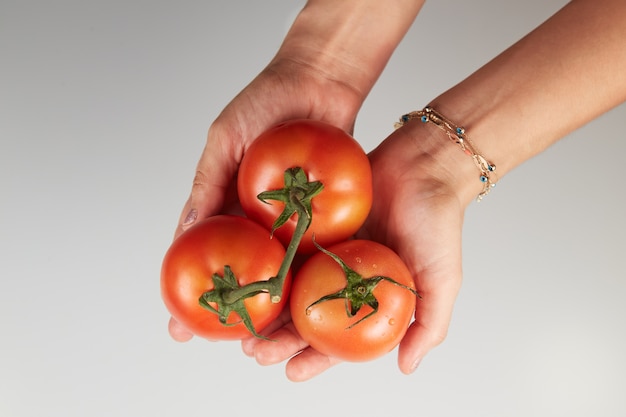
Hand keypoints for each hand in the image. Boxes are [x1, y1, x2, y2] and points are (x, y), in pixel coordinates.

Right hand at [167, 57, 365, 341]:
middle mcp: (258, 219)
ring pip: (279, 271)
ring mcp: (291, 220)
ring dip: (271, 305)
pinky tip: (304, 304)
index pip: (202, 256)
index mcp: (227, 205)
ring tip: (264, 338)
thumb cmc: (265, 102)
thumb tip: (186, 230)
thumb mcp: (224, 141)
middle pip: (242, 274)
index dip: (188, 292)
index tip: (178, 327)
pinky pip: (315, 250)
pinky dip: (308, 275)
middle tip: (223, 343)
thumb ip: (207, 183)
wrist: (318, 82)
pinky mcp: (324, 215)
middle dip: (232, 311)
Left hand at [242, 121, 472, 379]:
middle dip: (282, 339)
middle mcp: (348, 278)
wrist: (425, 163)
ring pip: (293, 284)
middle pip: (309, 315)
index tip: (292, 373)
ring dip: (270, 307)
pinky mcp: (318, 223)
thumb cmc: (438, 221)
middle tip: (257, 354)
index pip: (341, 339)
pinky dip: (272, 262)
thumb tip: (407, 368)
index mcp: (373, 298)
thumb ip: (429, 324)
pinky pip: (291, 245)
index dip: (317, 359)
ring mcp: (330, 251)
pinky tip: (251, 275)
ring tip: (244, 324)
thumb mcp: (442, 279)